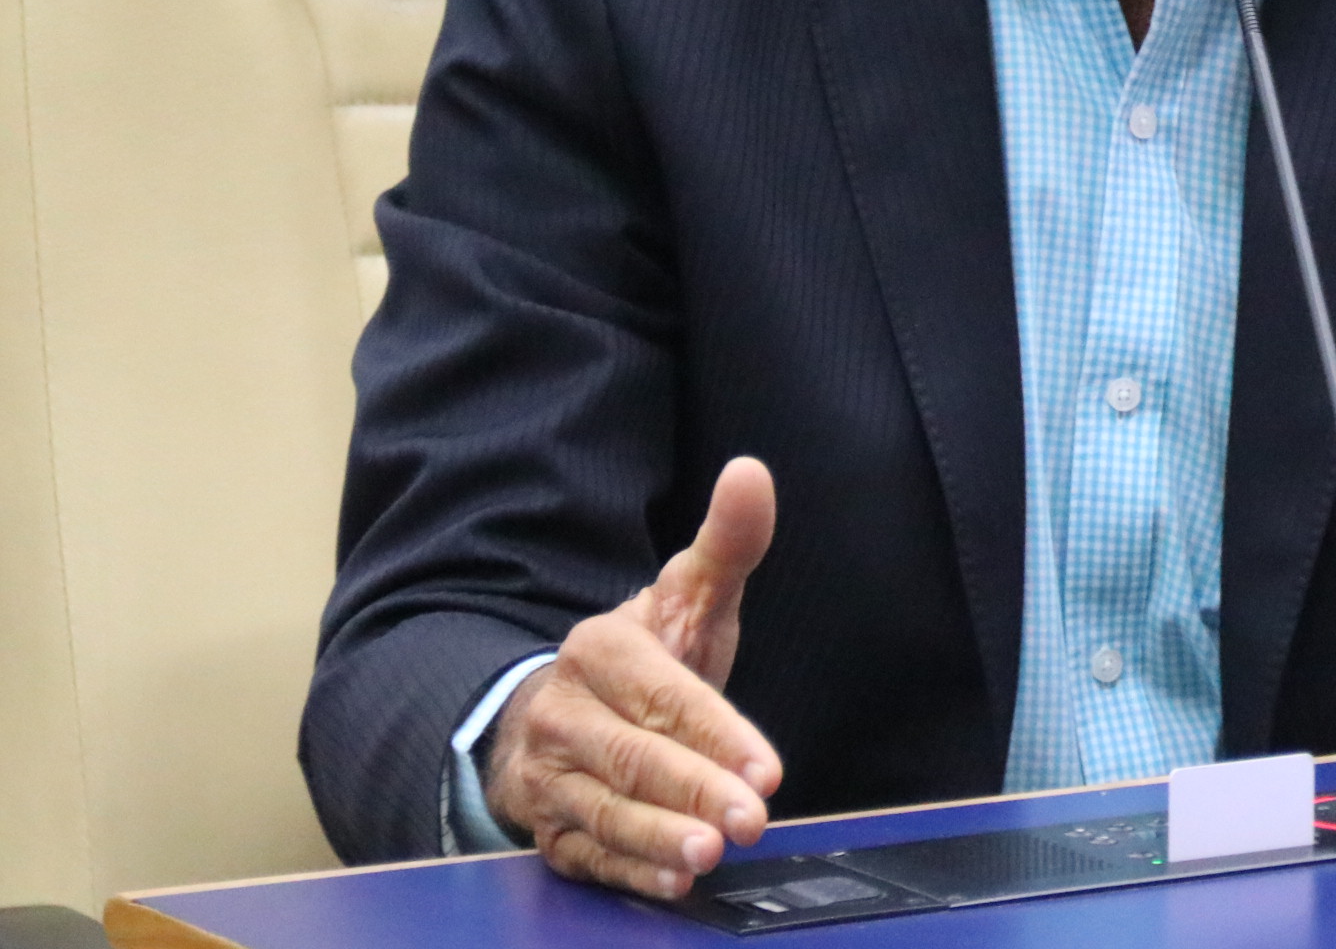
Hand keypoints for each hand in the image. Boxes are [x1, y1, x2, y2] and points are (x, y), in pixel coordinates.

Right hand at [485, 458, 786, 897]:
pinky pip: (583, 854)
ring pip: (602, 811)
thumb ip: (728, 544)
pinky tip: (670, 883)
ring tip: (708, 856)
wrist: (558, 709)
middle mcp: (563, 714)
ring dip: (657, 838)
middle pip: (631, 757)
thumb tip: (751, 472)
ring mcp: (548, 776)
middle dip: (692, 790)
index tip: (767, 768)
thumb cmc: (646, 658)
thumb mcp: (688, 597)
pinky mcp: (547, 828)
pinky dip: (626, 871)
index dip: (715, 731)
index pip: (662, 695)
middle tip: (750, 820)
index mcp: (600, 650)